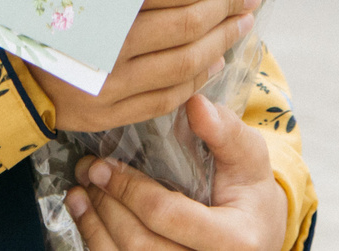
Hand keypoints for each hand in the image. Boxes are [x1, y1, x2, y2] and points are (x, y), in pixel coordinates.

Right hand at [27, 0, 260, 132]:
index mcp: (98, 5)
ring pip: (185, 62)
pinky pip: (168, 97)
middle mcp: (107, 49)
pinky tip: (216, 58)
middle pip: (187, 24)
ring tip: (243, 19)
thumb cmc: (32, 13)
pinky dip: (199, 77)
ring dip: (223, 38)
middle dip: (228, 3)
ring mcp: (110, 88)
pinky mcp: (109, 116)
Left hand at [64, 94, 288, 250]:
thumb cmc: (249, 191)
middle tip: (88, 170)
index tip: (104, 163)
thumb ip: (225, 132)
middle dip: (107, 205)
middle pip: (140, 245)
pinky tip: (85, 215)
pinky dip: (97, 241)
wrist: (258, 233)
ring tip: (80, 190)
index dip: (130, 189)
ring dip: (94, 225)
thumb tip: (195, 103)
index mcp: (235, 240)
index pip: (167, 216)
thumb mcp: (249, 157)